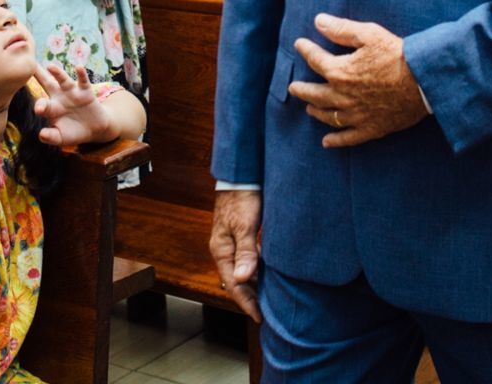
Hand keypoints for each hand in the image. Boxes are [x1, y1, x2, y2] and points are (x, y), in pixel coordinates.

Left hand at [31, 61, 118, 147]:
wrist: (94, 129)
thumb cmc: (73, 132)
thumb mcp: (61, 138)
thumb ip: (50, 137)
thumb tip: (41, 134)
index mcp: (51, 108)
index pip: (41, 103)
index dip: (40, 106)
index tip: (40, 110)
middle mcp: (59, 97)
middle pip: (47, 83)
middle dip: (38, 75)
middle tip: (28, 65)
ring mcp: (72, 93)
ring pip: (63, 80)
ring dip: (57, 73)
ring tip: (50, 66)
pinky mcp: (86, 92)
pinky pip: (83, 81)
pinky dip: (81, 74)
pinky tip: (78, 67)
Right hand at [208, 189, 262, 321]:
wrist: (241, 175)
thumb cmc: (242, 198)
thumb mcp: (245, 225)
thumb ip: (246, 252)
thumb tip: (243, 279)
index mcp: (222, 250)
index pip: (234, 285)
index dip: (246, 302)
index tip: (259, 316)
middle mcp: (226, 250)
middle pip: (238, 281)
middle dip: (251, 298)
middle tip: (267, 312)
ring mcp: (233, 244)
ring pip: (244, 272)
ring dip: (255, 285)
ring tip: (270, 299)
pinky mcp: (243, 236)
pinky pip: (250, 261)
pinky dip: (258, 271)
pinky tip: (269, 275)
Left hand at [288, 14, 427, 147]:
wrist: (424, 81)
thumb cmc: (398, 55)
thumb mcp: (369, 34)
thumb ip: (342, 29)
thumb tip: (319, 21)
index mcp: (340, 72)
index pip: (315, 60)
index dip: (305, 50)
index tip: (299, 44)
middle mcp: (343, 96)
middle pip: (315, 94)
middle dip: (302, 89)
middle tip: (294, 87)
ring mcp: (356, 115)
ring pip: (328, 116)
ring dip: (316, 111)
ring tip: (309, 109)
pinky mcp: (371, 128)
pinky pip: (348, 137)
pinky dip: (336, 140)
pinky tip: (327, 142)